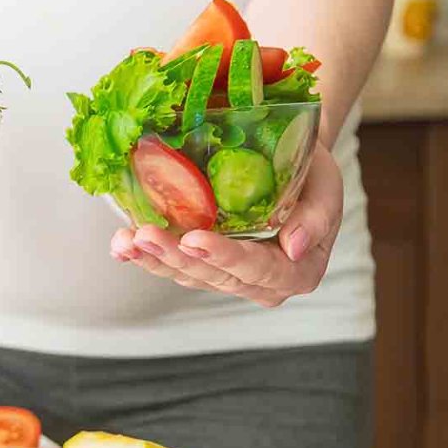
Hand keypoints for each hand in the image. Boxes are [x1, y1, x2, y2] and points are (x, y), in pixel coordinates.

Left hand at [110, 142, 342, 306]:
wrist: (289, 163)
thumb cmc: (311, 172)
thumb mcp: (326, 186)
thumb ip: (316, 217)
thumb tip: (296, 247)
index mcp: (298, 272)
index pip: (258, 269)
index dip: (224, 256)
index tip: (194, 239)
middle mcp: (263, 284)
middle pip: (215, 276)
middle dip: (176, 257)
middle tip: (145, 236)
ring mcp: (230, 278)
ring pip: (189, 275)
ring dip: (153, 260)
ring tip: (125, 241)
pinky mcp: (205, 268)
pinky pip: (175, 268)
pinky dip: (147, 257)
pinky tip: (121, 246)